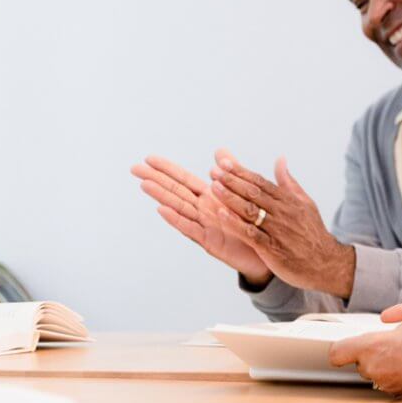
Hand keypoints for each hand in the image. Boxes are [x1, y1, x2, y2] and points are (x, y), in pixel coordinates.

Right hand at [131, 156, 272, 285]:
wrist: (267, 251)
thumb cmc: (253, 224)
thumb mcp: (243, 194)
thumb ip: (232, 173)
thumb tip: (220, 151)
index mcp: (212, 198)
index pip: (185, 180)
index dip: (168, 169)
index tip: (149, 158)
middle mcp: (203, 211)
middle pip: (175, 192)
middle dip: (156, 179)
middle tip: (135, 168)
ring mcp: (204, 226)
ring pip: (179, 208)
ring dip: (161, 196)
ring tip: (144, 184)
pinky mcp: (210, 242)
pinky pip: (191, 229)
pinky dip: (177, 219)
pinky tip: (162, 210)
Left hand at [208, 149, 355, 297]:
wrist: (326, 263)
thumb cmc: (313, 233)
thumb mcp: (305, 203)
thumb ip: (289, 183)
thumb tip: (280, 160)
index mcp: (288, 201)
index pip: (261, 182)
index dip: (241, 172)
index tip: (224, 164)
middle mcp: (282, 213)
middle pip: (253, 193)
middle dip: (232, 181)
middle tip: (214, 171)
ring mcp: (277, 230)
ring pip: (250, 211)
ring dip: (230, 198)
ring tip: (214, 187)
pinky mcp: (272, 248)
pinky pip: (250, 234)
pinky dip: (235, 224)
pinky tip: (221, 215)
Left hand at [328, 308, 401, 398]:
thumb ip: (397, 321)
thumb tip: (393, 329)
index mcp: (375, 348)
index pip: (337, 353)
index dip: (340, 347)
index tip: (346, 343)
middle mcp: (378, 370)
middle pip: (359, 362)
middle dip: (372, 351)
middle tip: (393, 340)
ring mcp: (391, 385)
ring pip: (377, 372)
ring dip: (387, 362)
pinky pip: (393, 380)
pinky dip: (400, 371)